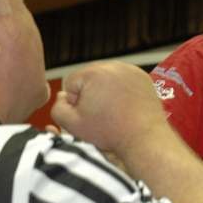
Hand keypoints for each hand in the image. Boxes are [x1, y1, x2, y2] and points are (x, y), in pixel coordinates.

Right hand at [51, 61, 168, 154]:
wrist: (144, 137)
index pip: (71, 83)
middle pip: (89, 78)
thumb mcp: (73, 124)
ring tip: (114, 111)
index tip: (89, 114)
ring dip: (106, 92)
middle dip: (91, 94)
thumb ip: (58, 108)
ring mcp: (130, 70)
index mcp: (93, 72)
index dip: (74, 102)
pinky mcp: (143, 77)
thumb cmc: (110, 132)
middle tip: (102, 114)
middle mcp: (113, 65)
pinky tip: (125, 106)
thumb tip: (62, 95)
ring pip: (106, 79)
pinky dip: (122, 91)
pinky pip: (123, 81)